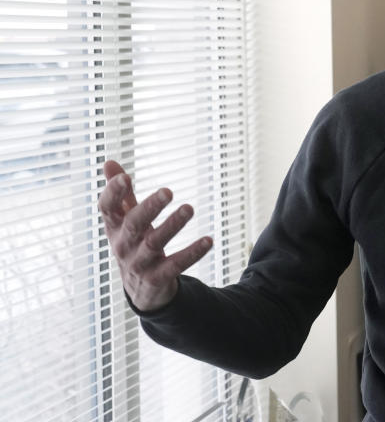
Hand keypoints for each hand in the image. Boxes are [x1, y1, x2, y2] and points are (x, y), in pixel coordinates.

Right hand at [98, 160, 212, 311]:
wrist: (140, 290)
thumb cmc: (134, 244)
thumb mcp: (125, 220)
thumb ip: (121, 194)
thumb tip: (109, 162)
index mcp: (114, 228)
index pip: (107, 209)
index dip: (113, 193)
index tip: (124, 177)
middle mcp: (123, 245)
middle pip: (133, 225)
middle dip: (149, 208)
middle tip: (168, 190)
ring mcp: (139, 263)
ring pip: (155, 243)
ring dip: (173, 226)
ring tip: (189, 208)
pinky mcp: (157, 279)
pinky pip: (175, 265)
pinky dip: (192, 253)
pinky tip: (208, 240)